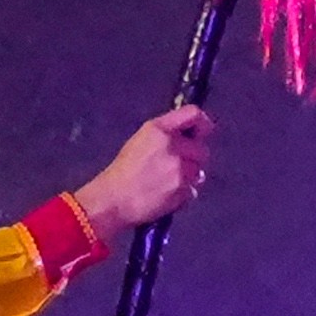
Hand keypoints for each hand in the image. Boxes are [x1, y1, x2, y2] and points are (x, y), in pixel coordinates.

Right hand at [68, 103, 214, 239]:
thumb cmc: (123, 171)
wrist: (113, 200)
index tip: (202, 132)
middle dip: (193, 159)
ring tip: (166, 183)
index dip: (202, 123)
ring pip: (199, 173)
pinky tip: (165, 195)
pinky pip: (192, 191)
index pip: (193, 114)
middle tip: (174, 168)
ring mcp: (179, 168)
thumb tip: (189, 135)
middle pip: (202, 149)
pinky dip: (182, 195)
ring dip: (188, 178)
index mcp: (159, 129)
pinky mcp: (182, 189)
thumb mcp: (141, 140)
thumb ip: (166, 134)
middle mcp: (172, 145)